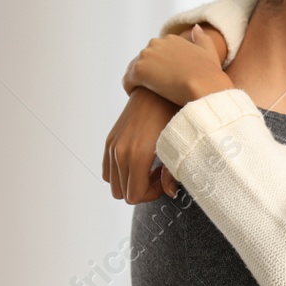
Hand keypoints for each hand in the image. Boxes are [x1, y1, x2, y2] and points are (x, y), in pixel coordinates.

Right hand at [102, 87, 182, 203]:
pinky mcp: (110, 139)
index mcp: (137, 156)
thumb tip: (170, 192)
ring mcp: (112, 145)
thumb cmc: (172, 114)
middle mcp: (120, 152)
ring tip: (149, 168)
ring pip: (113, 182)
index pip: (134, 195)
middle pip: (122, 192)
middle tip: (158, 176)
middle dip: (141, 190)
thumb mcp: (178, 145)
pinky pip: (107, 169)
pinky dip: (121, 172)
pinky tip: (140, 160)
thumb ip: (173, 172)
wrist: (157, 89)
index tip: (163, 182)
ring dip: (131, 181)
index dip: (151, 195)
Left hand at [122, 24, 232, 106]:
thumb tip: (195, 27)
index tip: (164, 79)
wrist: (205, 87)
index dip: (159, 67)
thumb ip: (201, 37)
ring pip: (134, 70)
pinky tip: (139, 98)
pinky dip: (131, 89)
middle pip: (144, 60)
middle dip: (148, 73)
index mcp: (171, 39)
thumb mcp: (209, 51)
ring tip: (146, 96)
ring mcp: (146, 55)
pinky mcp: (139, 70)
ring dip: (138, 82)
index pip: (156, 52)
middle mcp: (156, 43)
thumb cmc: (209, 74)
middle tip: (155, 90)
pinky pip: (127, 81)